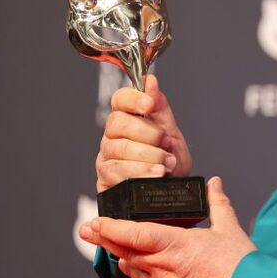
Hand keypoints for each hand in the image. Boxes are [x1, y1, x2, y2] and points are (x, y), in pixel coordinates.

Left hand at [79, 177, 256, 277]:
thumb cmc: (242, 266)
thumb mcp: (229, 229)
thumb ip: (217, 204)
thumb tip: (214, 184)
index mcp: (175, 246)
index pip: (134, 235)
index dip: (111, 228)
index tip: (93, 223)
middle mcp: (164, 270)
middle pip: (127, 254)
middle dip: (108, 241)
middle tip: (89, 231)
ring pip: (137, 274)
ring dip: (127, 261)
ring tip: (119, 252)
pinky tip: (152, 276)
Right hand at [96, 74, 191, 192]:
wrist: (171, 196)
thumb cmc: (169, 163)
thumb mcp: (171, 133)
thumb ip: (160, 108)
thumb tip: (150, 81)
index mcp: (127, 120)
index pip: (119, 99)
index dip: (133, 99)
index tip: (149, 104)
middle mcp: (112, 138)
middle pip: (118, 123)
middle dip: (148, 133)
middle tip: (167, 143)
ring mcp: (106, 159)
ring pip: (119, 149)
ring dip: (148, 155)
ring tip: (167, 163)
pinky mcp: (105, 181)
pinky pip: (117, 172)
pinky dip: (140, 172)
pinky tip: (155, 175)